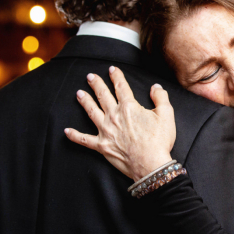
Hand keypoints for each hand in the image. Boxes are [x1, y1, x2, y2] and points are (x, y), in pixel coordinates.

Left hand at [64, 66, 175, 180]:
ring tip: (79, 93)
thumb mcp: (167, 115)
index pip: (121, 87)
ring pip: (91, 112)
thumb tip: (156, 87)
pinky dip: (74, 136)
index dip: (116, 76)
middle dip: (96, 84)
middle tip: (90, 77)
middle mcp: (114, 116)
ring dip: (85, 101)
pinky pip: (84, 140)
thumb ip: (161, 97)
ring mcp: (105, 131)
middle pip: (103, 96)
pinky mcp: (102, 146)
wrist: (151, 164)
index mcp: (129, 107)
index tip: (112, 69)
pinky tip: (66, 131)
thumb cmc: (159, 141)